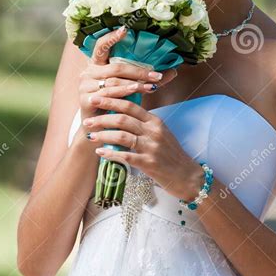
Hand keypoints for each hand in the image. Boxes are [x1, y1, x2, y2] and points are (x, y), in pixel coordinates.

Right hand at [78, 25, 177, 123]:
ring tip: (151, 87)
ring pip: (114, 81)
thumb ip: (148, 79)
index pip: (101, 46)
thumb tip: (174, 71)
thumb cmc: (115, 103)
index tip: (125, 29)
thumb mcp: (130, 87)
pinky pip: (108, 94)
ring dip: (135, 84)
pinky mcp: (85, 100)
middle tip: (157, 75)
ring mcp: (85, 86)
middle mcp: (88, 72)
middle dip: (139, 71)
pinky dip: (124, 93)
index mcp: (96, 64)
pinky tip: (136, 93)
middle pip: (116, 68)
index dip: (111, 37)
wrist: (98, 127)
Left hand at [82, 95, 204, 202]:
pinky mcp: (149, 164)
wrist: (188, 176)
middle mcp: (153, 131)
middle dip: (102, 118)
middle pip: (122, 118)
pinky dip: (110, 153)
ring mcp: (152, 147)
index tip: (95, 99)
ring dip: (103, 135)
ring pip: (122, 135)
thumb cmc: (171, 155)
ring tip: (90, 136)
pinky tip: (100, 153)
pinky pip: (125, 156)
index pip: (130, 105)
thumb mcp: (161, 134)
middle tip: (87, 120)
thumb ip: (144, 124)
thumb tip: (121, 116)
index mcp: (155, 121)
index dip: (110, 101)